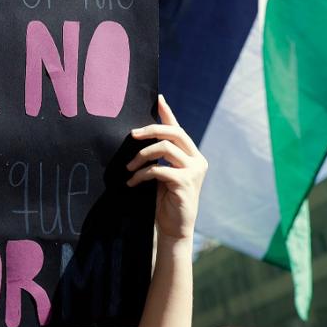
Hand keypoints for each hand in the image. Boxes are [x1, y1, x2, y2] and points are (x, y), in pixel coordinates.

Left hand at [125, 94, 207, 242]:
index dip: (167, 113)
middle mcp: (197, 160)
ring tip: (129, 168)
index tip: (157, 98)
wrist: (174, 228)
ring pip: (165, 149)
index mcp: (192, 155)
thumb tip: (140, 137)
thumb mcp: (162, 174)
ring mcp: (194, 171)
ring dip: (142, 156)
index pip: (178, 129)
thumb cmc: (165, 201)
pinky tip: (132, 183)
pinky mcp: (185, 183)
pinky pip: (158, 170)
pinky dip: (141, 174)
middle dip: (150, 130)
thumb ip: (159, 157)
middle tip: (131, 135)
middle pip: (174, 133)